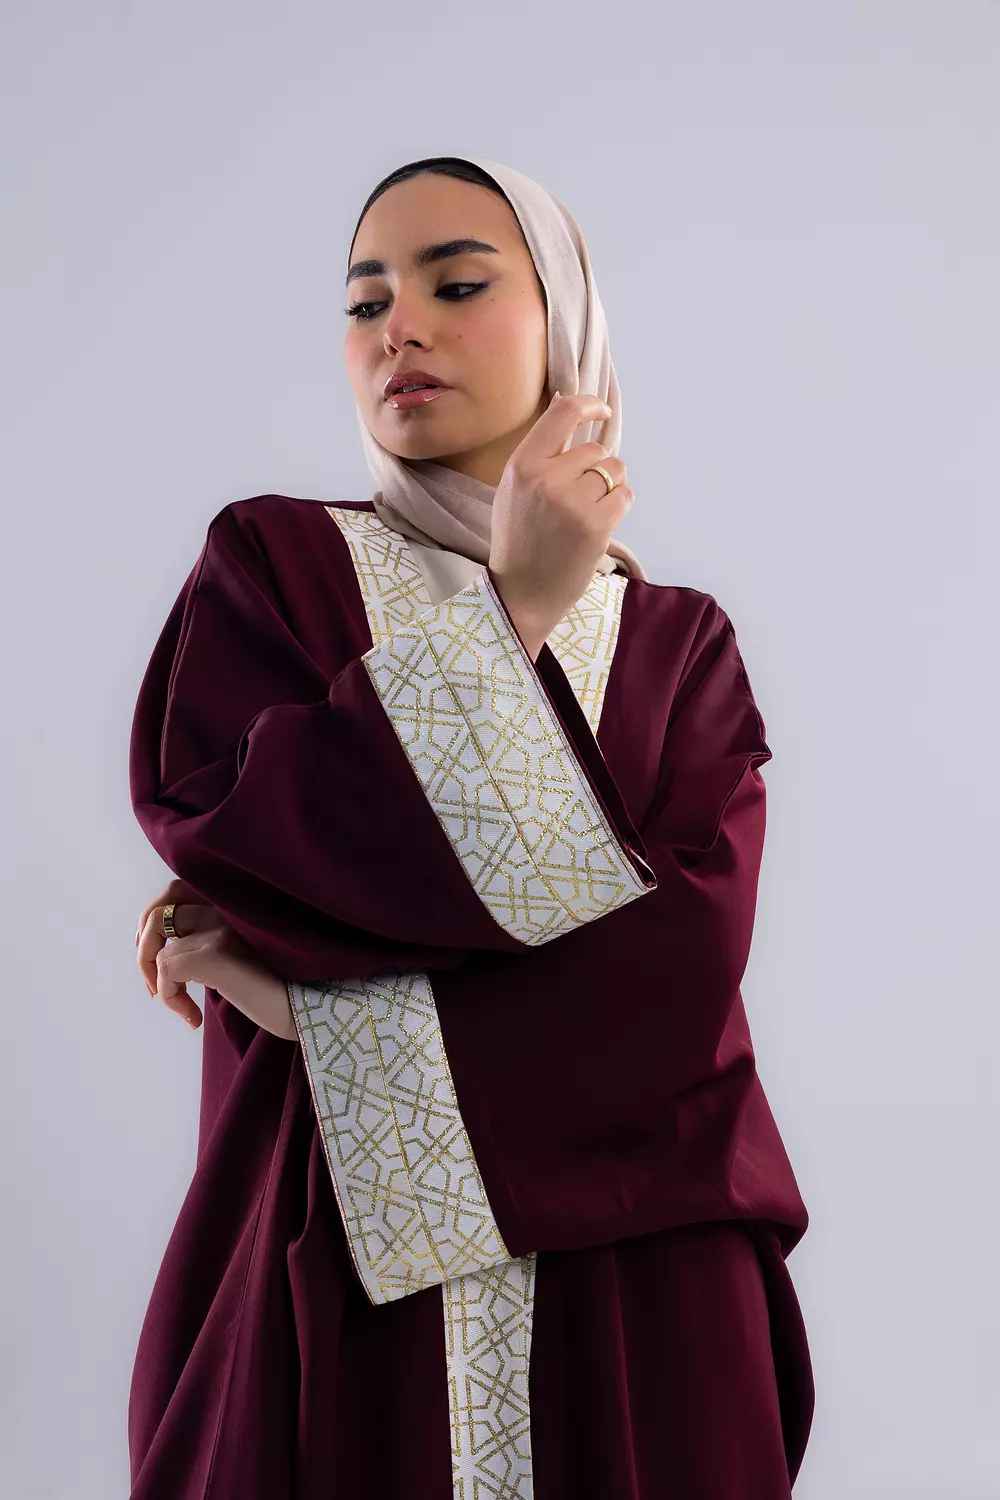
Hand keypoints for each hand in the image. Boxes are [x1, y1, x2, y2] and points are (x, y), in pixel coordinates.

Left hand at [135, 881, 296, 1040]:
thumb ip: (213, 940)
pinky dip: (171, 996)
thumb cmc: (283, 990)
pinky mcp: (216, 952)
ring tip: (176, 1003)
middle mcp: (227, 906)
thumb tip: (167, 950)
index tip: (157, 961)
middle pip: (159, 907)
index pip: (175, 891)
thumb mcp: (244, 955)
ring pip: (156, 937)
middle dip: (143, 947)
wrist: (317, 1010)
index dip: (156, 922)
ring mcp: (221, 926)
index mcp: (233, 903)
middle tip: (154, 984)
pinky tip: (194, 1018)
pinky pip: (166, 967)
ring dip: (153, 975)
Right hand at [488, 391, 633, 658]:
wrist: (521, 594)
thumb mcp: (513, 491)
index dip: (589, 406)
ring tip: (586, 513)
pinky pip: (625, 496)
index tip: (602, 411)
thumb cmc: (518, 542)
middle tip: (578, 500)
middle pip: (595, 450)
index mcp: (521, 466)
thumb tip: (569, 410)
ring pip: (614, 471)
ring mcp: (572, 503)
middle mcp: (545, 479)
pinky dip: (618, 507)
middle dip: (595, 470)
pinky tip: (599, 524)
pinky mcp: (595, 526)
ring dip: (609, 488)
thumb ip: (540, 455)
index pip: (563, 413)